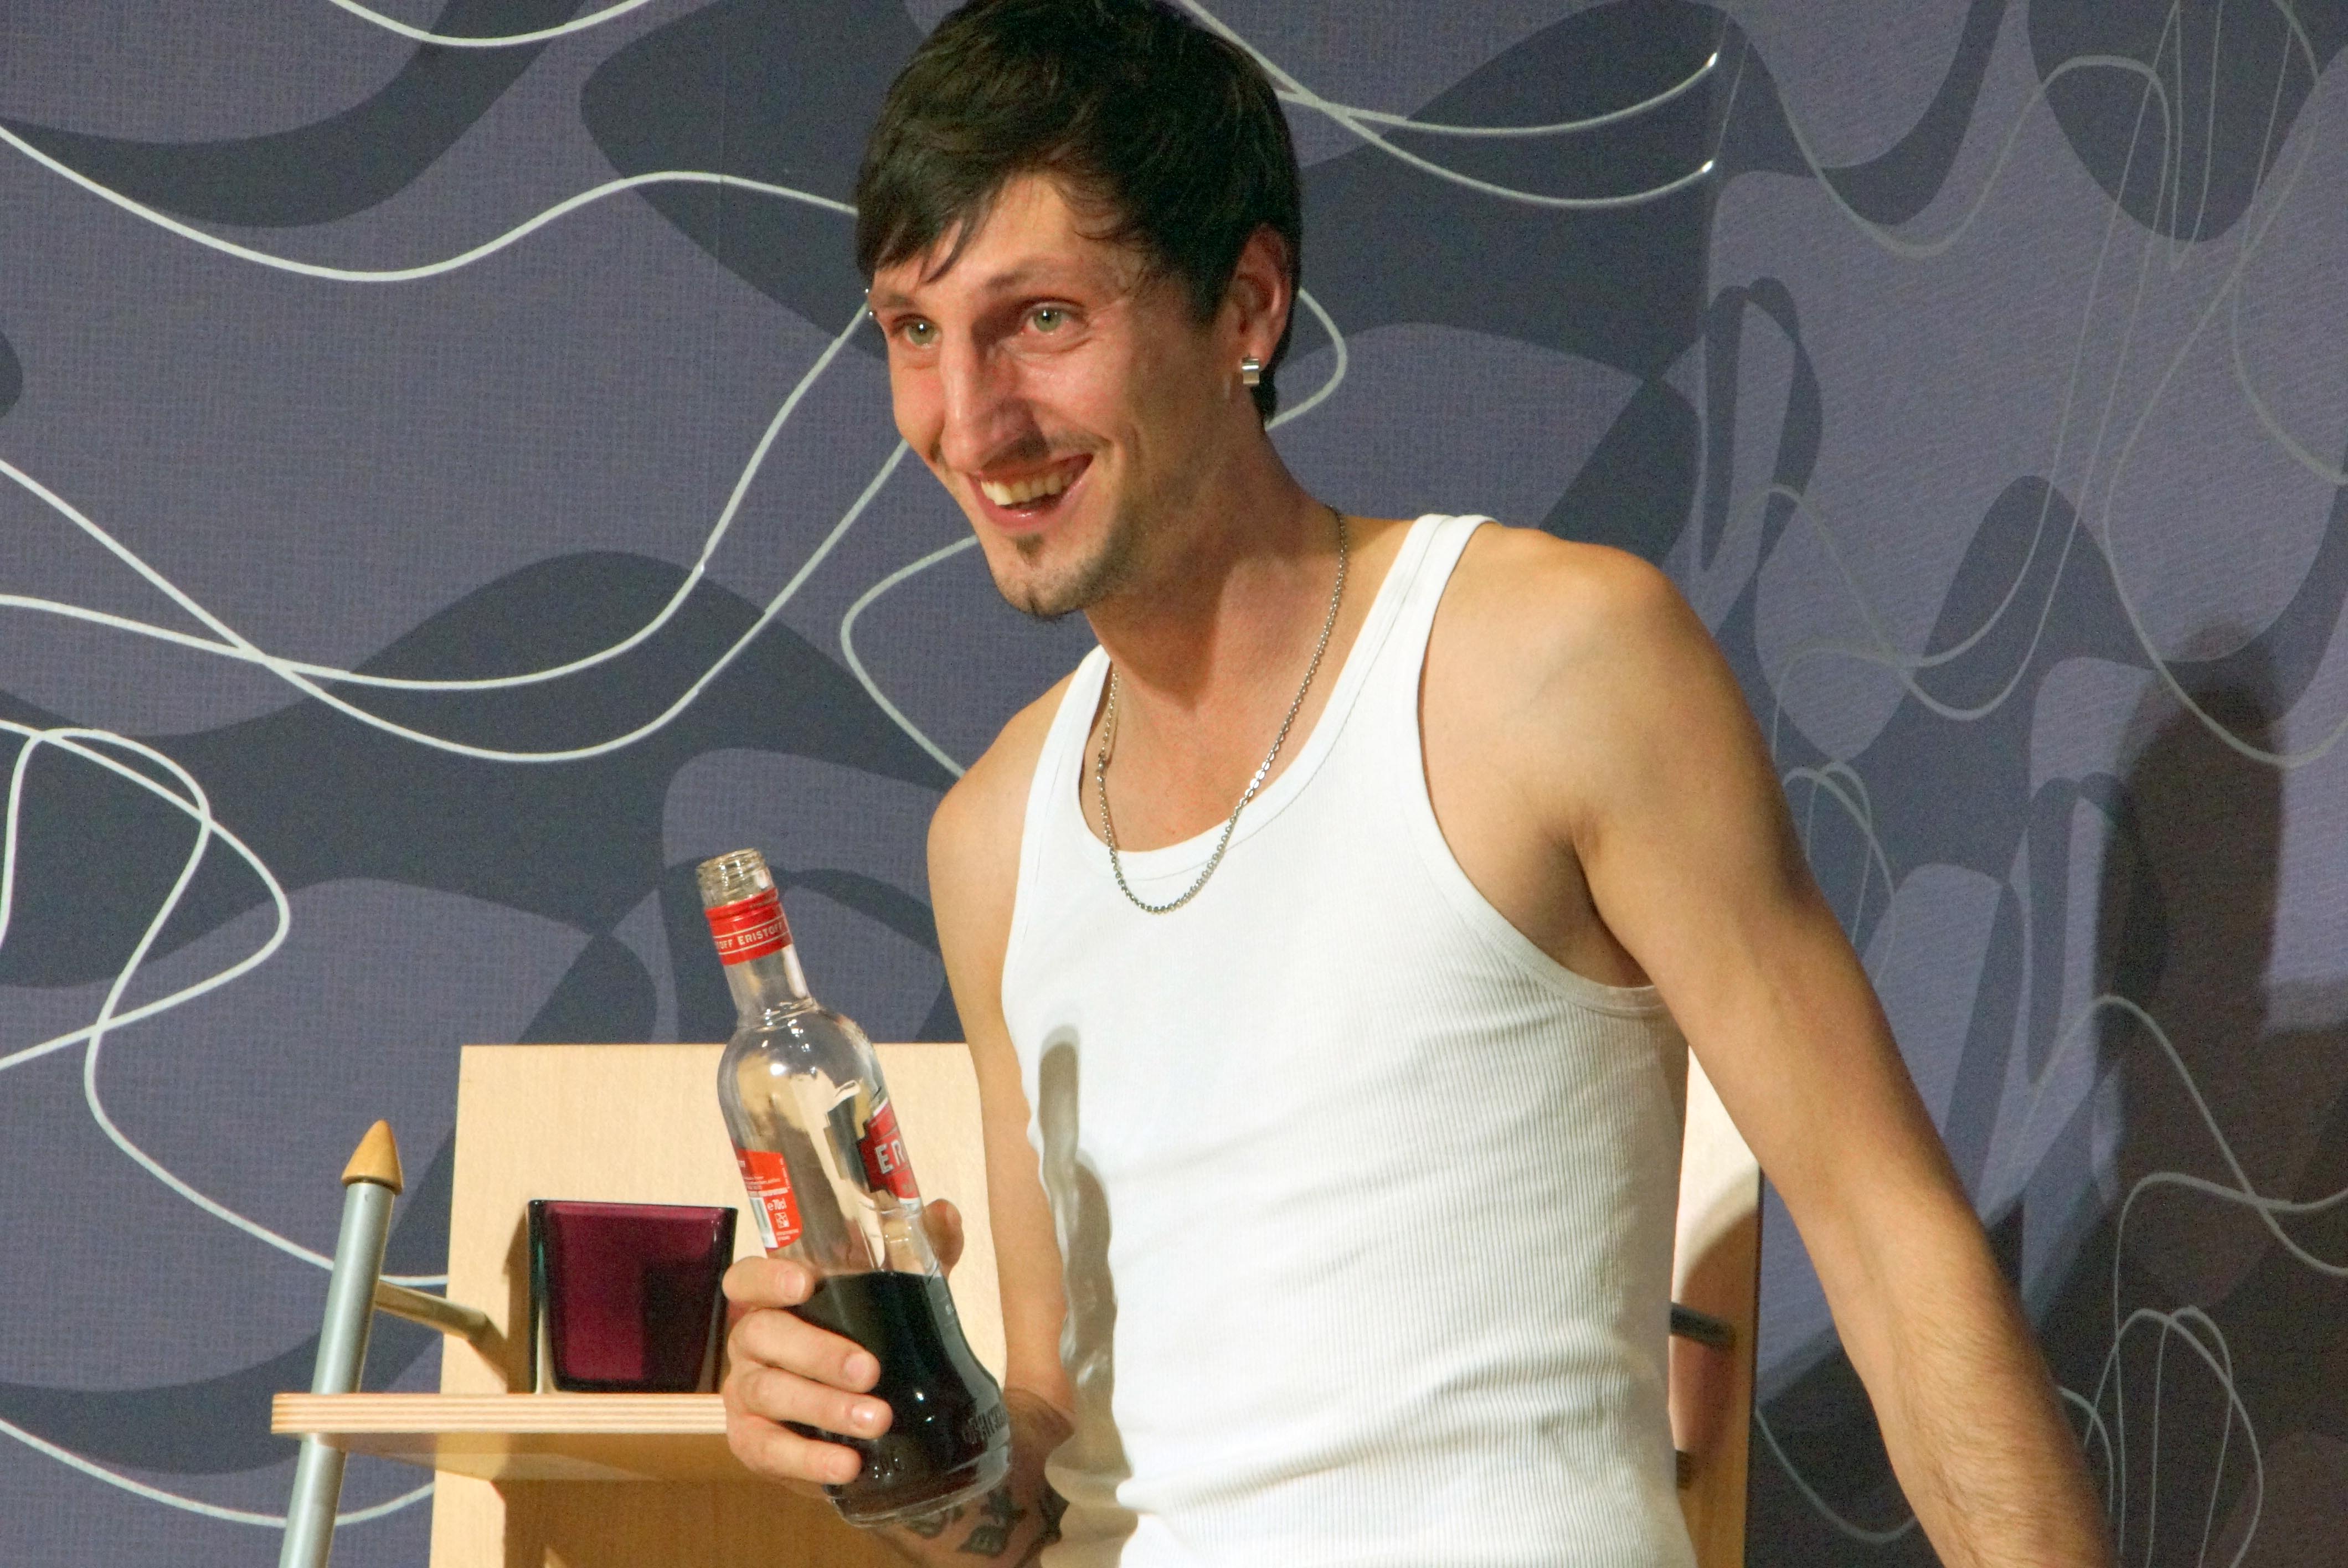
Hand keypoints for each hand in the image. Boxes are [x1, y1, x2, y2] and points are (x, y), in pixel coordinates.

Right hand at [719, 1200, 966, 1490]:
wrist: (868, 1418)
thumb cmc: (873, 1338)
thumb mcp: (901, 1293)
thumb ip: (923, 1250)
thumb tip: (943, 1212)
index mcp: (775, 1299)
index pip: (746, 1278)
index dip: (767, 1278)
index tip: (805, 1282)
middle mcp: (750, 1341)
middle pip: (763, 1336)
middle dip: (817, 1353)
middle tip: (870, 1370)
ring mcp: (745, 1393)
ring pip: (769, 1393)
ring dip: (823, 1408)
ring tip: (875, 1421)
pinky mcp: (752, 1443)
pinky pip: (771, 1450)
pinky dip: (809, 1460)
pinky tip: (848, 1465)